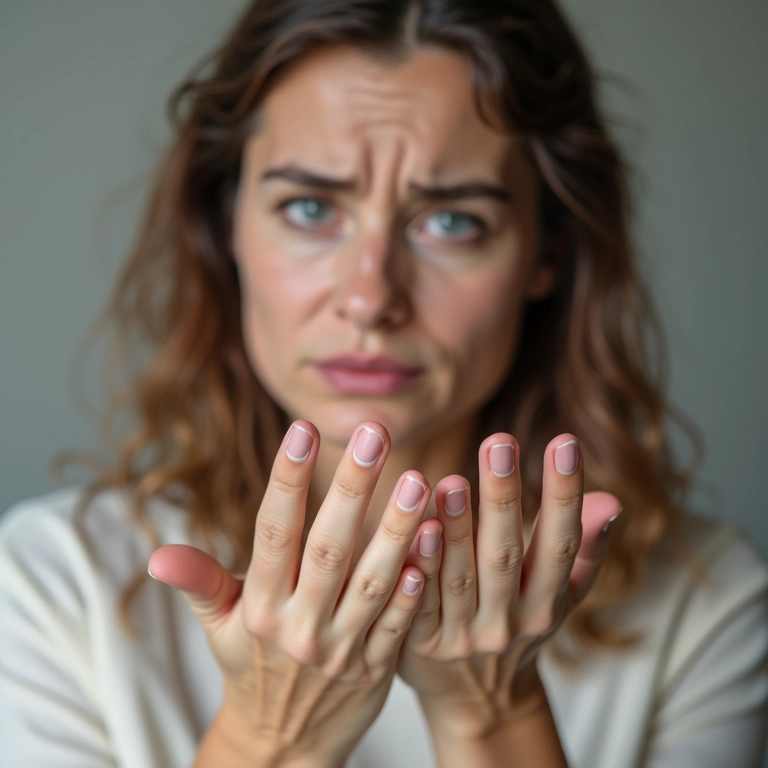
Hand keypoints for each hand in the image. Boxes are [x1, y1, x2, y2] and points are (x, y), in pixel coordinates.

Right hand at [148, 420, 435, 766]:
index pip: (273, 531)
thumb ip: (200, 582)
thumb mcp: (219, 626)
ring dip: (397, 531)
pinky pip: (398, 623)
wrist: (283, 745)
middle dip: (352, 487)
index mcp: (259, 604)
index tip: (303, 428)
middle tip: (376, 432)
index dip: (287, 479)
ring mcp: (340, 649)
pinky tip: (435, 542)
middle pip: (328, 546)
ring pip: (371, 581)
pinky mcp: (374, 669)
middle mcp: (298, 625)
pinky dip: (415, 586)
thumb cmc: (249, 667)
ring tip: (419, 480)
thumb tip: (157, 554)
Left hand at [398, 433, 621, 738]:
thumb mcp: (558, 593)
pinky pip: (419, 604)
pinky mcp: (422, 644)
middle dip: (504, 497)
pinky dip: (421, 568)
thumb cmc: (520, 622)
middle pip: (506, 554)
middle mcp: (510, 621)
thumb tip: (613, 502)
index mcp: (548, 602)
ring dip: (457, 529)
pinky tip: (416, 529)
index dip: (564, 494)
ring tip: (453, 480)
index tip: (564, 441)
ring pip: (461, 578)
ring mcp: (465, 636)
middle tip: (500, 442)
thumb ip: (584, 549)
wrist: (477, 698)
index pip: (561, 543)